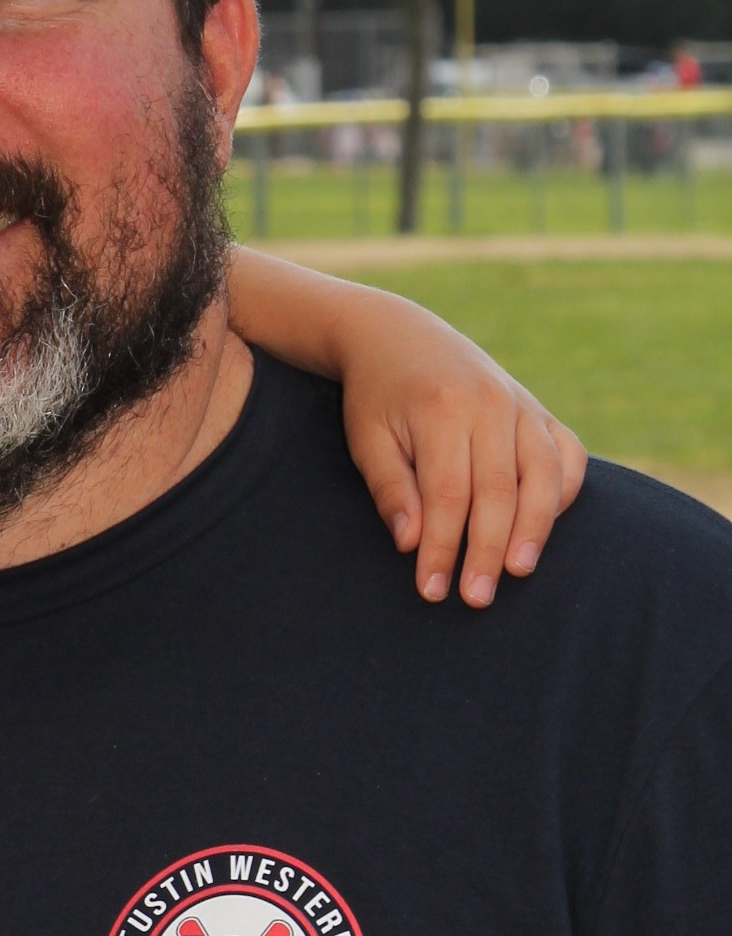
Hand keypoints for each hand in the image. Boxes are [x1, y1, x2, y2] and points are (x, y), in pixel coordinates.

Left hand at [341, 337, 588, 610]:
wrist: (400, 336)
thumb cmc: (377, 397)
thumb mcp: (367, 439)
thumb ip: (391, 489)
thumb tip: (411, 544)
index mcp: (441, 410)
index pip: (447, 495)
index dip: (442, 548)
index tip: (431, 591)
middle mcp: (490, 404)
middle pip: (498, 492)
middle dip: (487, 551)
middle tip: (476, 599)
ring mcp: (522, 404)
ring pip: (543, 475)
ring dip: (534, 529)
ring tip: (519, 572)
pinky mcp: (539, 410)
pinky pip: (567, 455)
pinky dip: (564, 492)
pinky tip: (545, 528)